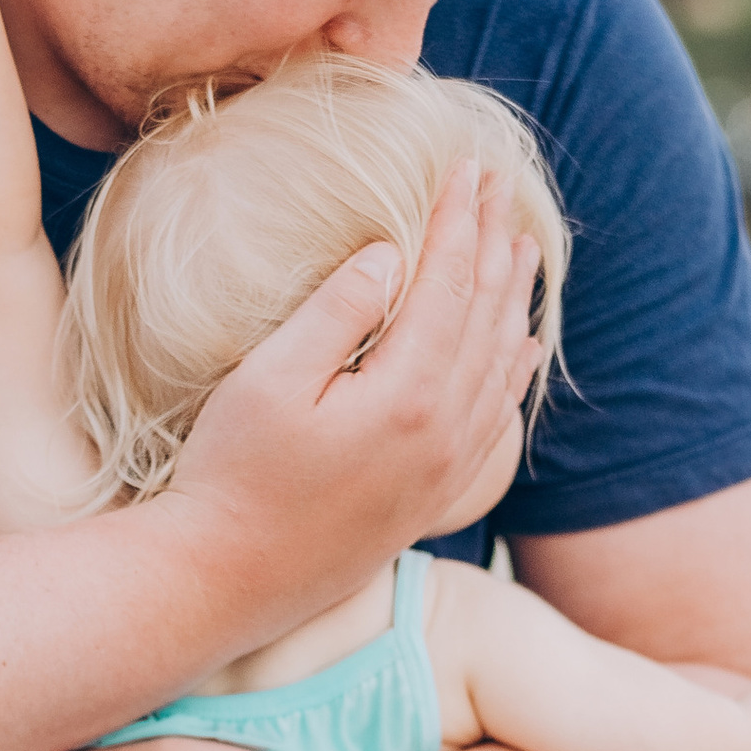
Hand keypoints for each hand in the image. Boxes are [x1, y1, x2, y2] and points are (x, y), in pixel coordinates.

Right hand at [165, 159, 542, 633]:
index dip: (458, 220)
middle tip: (501, 187)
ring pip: (501, 364)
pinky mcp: (435, 495)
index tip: (466, 167)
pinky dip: (514, 370)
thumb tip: (390, 253)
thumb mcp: (269, 380)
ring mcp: (447, 469)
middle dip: (494, 244)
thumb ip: (337, 311)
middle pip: (487, 317)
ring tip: (522, 246)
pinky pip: (496, 418)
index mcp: (410, 396)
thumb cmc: (232, 476)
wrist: (228, 583)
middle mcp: (446, 433)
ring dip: (513, 299)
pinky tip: (521, 346)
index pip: (449, 284)